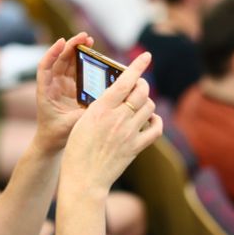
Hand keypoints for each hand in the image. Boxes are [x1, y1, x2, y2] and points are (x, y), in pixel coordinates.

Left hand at [32, 33, 91, 151]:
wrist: (53, 142)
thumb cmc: (55, 134)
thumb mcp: (69, 124)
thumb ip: (82, 115)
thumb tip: (99, 103)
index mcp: (45, 91)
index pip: (45, 67)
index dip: (52, 53)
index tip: (61, 42)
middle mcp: (52, 84)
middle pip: (59, 59)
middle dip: (70, 46)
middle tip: (84, 37)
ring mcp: (61, 84)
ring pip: (68, 62)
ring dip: (78, 50)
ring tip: (89, 40)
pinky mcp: (71, 87)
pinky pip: (77, 70)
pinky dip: (83, 61)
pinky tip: (93, 54)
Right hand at [60, 50, 161, 194]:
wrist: (84, 178)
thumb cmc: (77, 150)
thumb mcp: (82, 121)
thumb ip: (101, 106)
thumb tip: (117, 95)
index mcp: (101, 109)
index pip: (125, 81)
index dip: (138, 66)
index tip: (146, 56)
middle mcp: (118, 118)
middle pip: (141, 91)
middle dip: (142, 84)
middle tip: (137, 85)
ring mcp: (129, 133)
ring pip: (149, 107)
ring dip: (146, 101)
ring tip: (139, 104)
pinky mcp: (136, 147)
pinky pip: (156, 128)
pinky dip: (156, 121)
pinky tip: (150, 120)